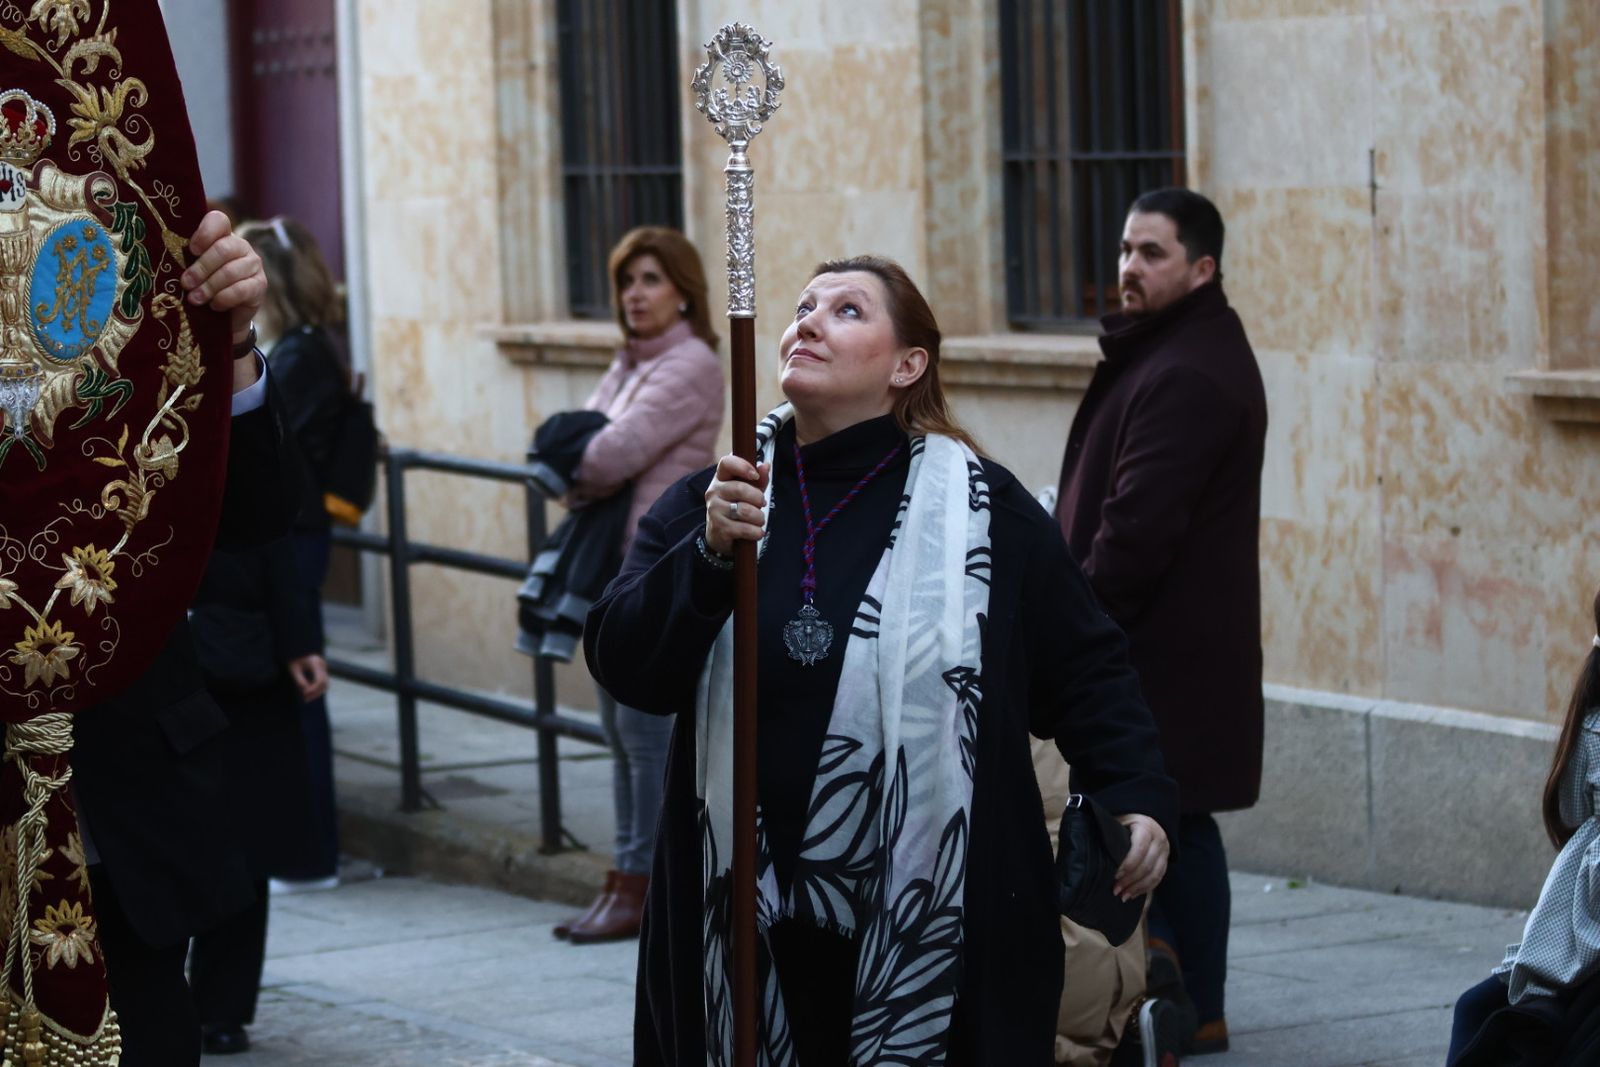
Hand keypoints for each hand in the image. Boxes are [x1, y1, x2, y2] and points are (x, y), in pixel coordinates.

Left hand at [181, 210, 266, 345]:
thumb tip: (162, 254)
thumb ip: (185, 259)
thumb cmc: (203, 287)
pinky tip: (214, 305)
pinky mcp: (260, 285)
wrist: (225, 317)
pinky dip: (224, 298)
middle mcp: (241, 246)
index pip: (219, 220)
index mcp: (222, 236)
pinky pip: (242, 289)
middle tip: (185, 283)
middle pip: (223, 249)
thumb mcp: (192, 270)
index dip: (205, 233)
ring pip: (231, 271)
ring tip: (195, 299)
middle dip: (201, 268)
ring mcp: (253, 265)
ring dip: (209, 287)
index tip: (191, 250)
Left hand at [287, 654, 328, 702]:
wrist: (295, 649)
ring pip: (325, 683)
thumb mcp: (293, 669)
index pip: (319, 680)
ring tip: (306, 698)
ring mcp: (323, 667)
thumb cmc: (293, 658)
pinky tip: (308, 693)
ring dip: (317, 692)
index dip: (313, 689)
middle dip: (315, 692)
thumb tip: (304, 690)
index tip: (304, 694)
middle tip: (305, 699)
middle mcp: (322, 664)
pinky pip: (323, 681)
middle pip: (324, 683)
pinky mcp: (322, 670)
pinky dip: (317, 688)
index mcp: (315, 662)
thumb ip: (299, 679)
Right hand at [704, 454, 769, 556]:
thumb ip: (759, 479)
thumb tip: (766, 465)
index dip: (742, 466)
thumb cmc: (736, 506)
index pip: (726, 463)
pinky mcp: (718, 528)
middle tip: (762, 504)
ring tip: (760, 520)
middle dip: (758, 498)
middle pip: (740, 489)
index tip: (755, 475)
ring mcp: (714, 510)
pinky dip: (756, 532)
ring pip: (744, 510)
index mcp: (721, 478)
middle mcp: (714, 491)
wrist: (720, 534)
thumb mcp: (749, 491)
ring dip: (759, 517)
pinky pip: (744, 529)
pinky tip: (757, 532)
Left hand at [1113, 813, 1168, 900]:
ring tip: (1123, 896)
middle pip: (1146, 865)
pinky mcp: (1166, 861)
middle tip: (1115, 889)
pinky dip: (1145, 889)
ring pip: (1154, 874)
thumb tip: (1092, 846)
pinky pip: (1158, 878)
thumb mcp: (1119, 821)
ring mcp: (1164, 851)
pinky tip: (1133, 894)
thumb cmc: (1127, 822)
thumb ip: (1112, 833)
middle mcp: (1158, 839)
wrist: (1148, 820)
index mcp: (1146, 827)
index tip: (1114, 875)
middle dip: (1130, 880)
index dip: (1127, 864)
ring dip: (1137, 888)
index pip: (1139, 848)